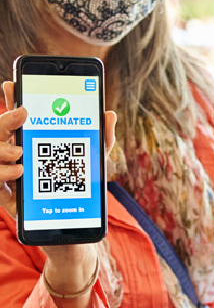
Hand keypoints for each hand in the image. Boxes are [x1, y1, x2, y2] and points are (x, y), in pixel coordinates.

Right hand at [0, 81, 116, 219]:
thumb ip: (101, 136)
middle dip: (4, 120)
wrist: (72, 223)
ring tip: (21, 156)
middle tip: (23, 114)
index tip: (12, 84)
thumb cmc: (80, 184)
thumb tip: (108, 113)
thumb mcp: (94, 159)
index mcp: (32, 141)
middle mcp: (14, 154)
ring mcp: (7, 175)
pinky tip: (18, 177)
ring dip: (0, 151)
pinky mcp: (6, 198)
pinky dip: (2, 179)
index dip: (10, 99)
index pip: (14, 117)